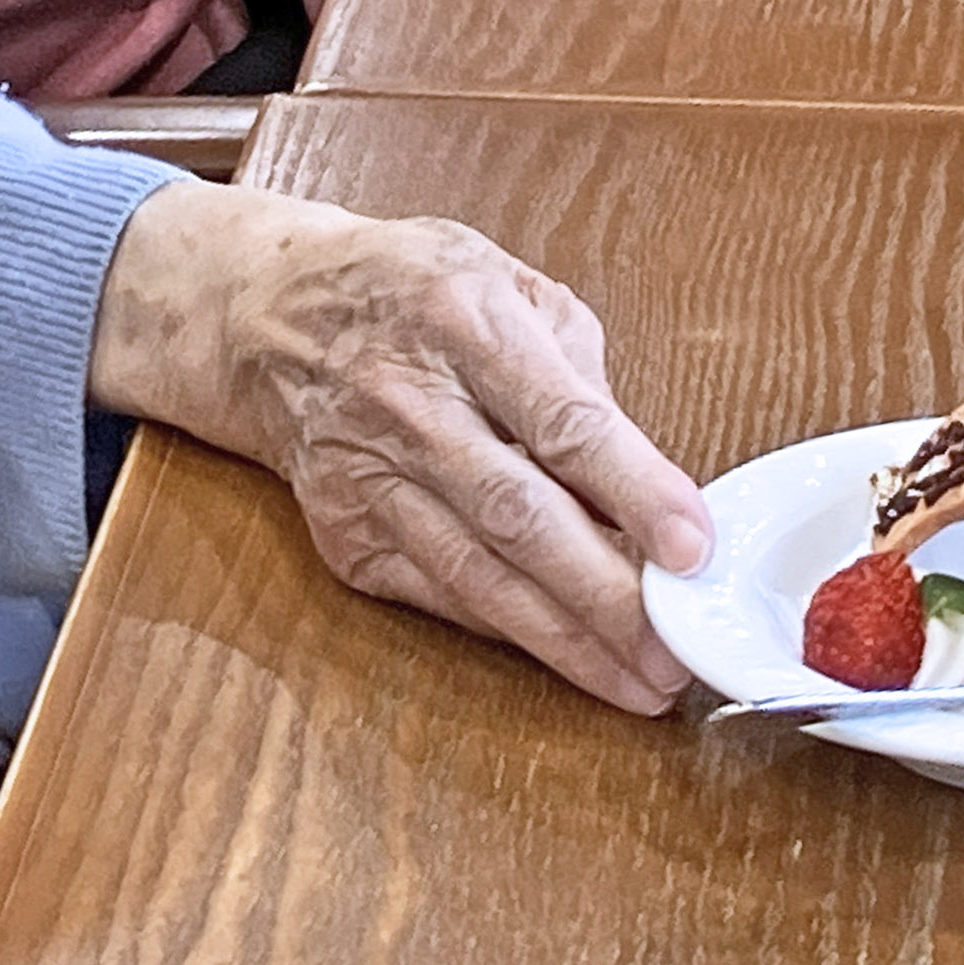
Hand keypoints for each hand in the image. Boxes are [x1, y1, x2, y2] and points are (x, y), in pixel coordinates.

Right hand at [87, 184, 713, 713]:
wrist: (269, 316)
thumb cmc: (412, 291)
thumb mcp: (507, 283)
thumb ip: (578, 374)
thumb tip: (643, 484)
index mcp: (464, 319)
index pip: (562, 421)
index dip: (634, 490)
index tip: (694, 548)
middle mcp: (408, 400)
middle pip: (519, 517)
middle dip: (607, 596)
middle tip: (678, 649)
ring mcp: (367, 474)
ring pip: (478, 576)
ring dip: (566, 640)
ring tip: (640, 681)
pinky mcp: (345, 533)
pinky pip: (438, 595)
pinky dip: (507, 630)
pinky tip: (565, 654)